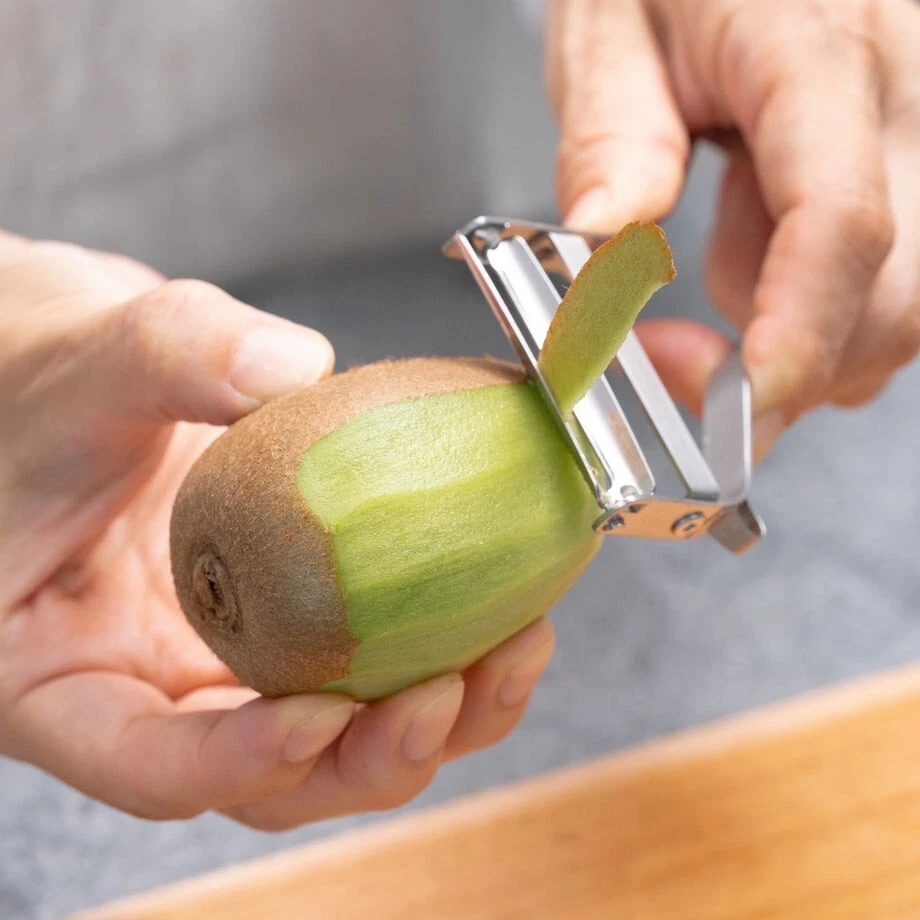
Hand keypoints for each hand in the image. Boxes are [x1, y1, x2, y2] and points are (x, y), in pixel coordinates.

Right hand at [0, 232, 555, 828]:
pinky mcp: (297, 622)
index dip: (233, 762)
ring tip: (515, 650)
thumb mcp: (87, 368)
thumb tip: (289, 368)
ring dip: (439, 714)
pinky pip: (378, 660)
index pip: (145, 762)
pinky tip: (505, 605)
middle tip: (452, 695)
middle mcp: (160, 692)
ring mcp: (237, 662)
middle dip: (370, 756)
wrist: (81, 384)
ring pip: (345, 735)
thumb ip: (168, 357)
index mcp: (67, 679)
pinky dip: (447, 647)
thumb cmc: (47, 392)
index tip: (317, 717)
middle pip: (274, 779)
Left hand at [546, 0, 919, 457]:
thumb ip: (610, 139)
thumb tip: (605, 252)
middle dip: (783, 363)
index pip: (838, 220)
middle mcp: (902, 91)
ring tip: (716, 243)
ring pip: (900, 303)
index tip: (736, 407)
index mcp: (815, 49)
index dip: (793, 336)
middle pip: (895, 294)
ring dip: (794, 327)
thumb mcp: (608, 29)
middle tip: (669, 358)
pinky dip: (813, 302)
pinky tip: (759, 238)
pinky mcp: (911, 163)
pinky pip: (891, 279)